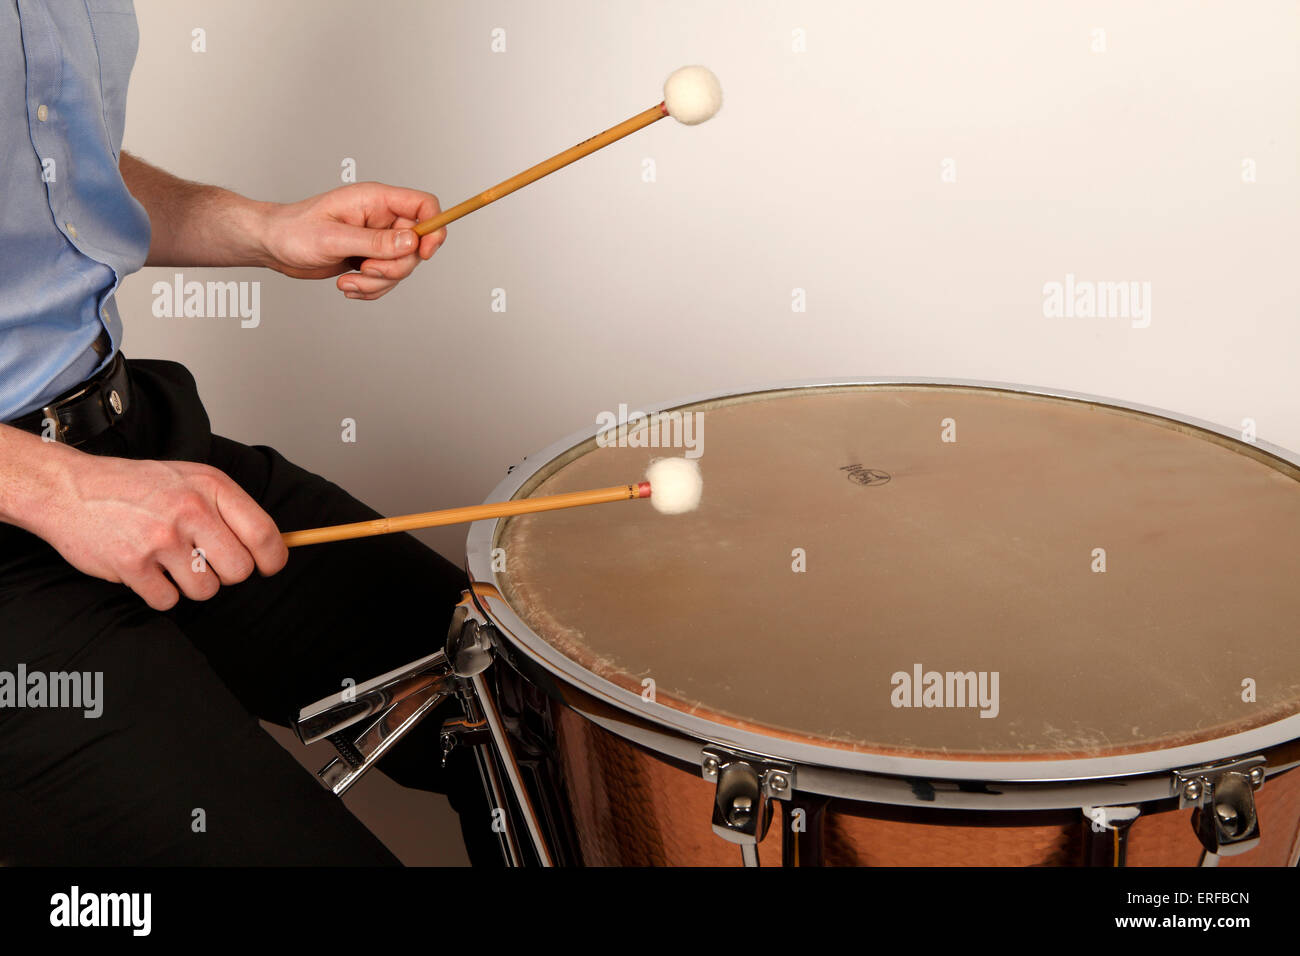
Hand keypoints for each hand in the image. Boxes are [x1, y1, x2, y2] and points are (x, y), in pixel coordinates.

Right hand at [32, 452, 287, 610]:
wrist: (70, 488)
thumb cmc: (136, 486)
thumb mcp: (190, 479)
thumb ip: (228, 507)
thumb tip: (272, 546)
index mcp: (211, 486)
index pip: (263, 534)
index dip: (272, 559)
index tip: (266, 566)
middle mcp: (190, 509)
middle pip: (239, 570)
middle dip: (226, 574)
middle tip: (206, 562)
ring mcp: (160, 538)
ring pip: (205, 591)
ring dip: (191, 585)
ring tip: (170, 561)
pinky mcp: (132, 564)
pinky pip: (168, 601)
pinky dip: (160, 593)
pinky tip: (147, 570)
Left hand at [257, 181, 446, 299]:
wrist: (272, 246)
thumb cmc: (293, 231)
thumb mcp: (334, 238)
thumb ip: (375, 241)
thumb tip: (412, 241)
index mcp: (375, 200)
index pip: (424, 205)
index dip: (433, 228)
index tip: (422, 253)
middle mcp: (380, 218)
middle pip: (416, 245)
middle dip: (394, 267)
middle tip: (366, 269)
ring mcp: (376, 240)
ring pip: (401, 267)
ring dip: (378, 282)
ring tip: (348, 280)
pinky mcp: (369, 258)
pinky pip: (386, 280)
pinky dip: (370, 289)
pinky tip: (347, 284)